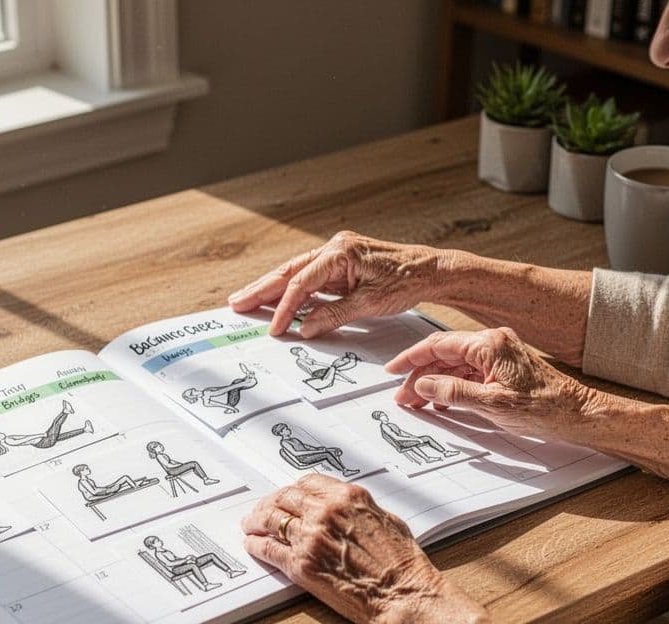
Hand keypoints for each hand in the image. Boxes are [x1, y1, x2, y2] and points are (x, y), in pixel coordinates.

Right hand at [228, 231, 441, 337]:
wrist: (432, 271)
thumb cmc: (408, 281)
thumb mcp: (370, 303)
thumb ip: (334, 315)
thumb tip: (306, 327)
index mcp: (340, 252)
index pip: (302, 283)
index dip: (285, 308)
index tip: (275, 329)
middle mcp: (334, 248)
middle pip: (289, 271)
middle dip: (262, 289)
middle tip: (236, 303)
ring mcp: (337, 254)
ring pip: (297, 273)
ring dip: (273, 288)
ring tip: (247, 301)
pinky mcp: (342, 264)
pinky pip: (311, 278)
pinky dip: (293, 290)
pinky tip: (278, 300)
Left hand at [240, 474, 444, 623]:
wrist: (404, 596)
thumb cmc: (403, 563)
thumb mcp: (386, 520)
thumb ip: (358, 510)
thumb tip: (345, 511)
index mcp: (348, 497)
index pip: (307, 483)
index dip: (293, 490)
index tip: (287, 496)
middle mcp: (325, 512)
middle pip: (284, 498)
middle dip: (270, 503)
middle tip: (262, 510)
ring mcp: (310, 538)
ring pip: (271, 520)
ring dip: (256, 521)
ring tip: (250, 525)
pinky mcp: (301, 566)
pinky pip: (269, 549)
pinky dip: (256, 546)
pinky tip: (252, 545)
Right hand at [385, 328, 591, 442]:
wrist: (578, 413)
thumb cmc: (544, 408)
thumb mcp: (492, 405)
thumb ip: (453, 392)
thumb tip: (424, 384)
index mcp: (489, 344)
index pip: (438, 345)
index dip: (411, 358)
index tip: (393, 371)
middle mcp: (493, 342)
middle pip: (444, 355)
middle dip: (420, 376)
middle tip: (403, 397)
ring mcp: (499, 354)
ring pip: (455, 365)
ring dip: (434, 383)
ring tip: (418, 403)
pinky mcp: (504, 366)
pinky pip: (469, 372)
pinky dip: (452, 385)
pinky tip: (442, 400)